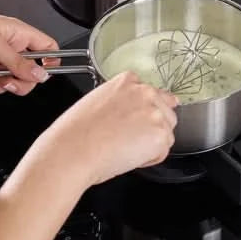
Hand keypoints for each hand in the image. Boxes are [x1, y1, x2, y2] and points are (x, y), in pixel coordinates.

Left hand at [0, 4, 58, 95]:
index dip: (49, 62)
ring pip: (8, 80)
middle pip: (28, 71)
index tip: (42, 75)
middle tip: (6, 81)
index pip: (46, 47)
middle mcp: (9, 44)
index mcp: (18, 32)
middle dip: (17, 81)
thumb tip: (40, 74)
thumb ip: (19, 63)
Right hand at [45, 72, 178, 185]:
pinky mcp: (160, 135)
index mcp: (128, 80)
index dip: (143, 113)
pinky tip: (129, 157)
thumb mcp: (98, 100)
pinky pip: (163, 151)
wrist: (73, 150)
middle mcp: (145, 92)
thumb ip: (122, 100)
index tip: (133, 122)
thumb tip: (135, 111)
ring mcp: (155, 113)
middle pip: (165, 111)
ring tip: (126, 148)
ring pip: (166, 132)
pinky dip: (150, 159)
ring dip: (152, 143)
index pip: (152, 94)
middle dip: (152, 127)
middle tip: (128, 139)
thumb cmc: (77, 131)